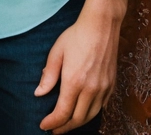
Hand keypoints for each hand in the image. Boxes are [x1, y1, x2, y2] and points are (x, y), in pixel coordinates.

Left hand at [36, 5, 120, 132]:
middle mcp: (91, 89)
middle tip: (53, 130)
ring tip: (66, 124)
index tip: (43, 126)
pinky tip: (82, 112)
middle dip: (64, 127)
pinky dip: (91, 113)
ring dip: (78, 123)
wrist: (101, 26)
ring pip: (91, 115)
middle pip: (78, 119)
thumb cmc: (76, 36)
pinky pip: (101, 107)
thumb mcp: (56, 52)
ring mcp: (104, 89)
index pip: (63, 112)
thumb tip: (39, 93)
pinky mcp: (111, 86)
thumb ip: (48, 75)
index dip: (52, 122)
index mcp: (74, 81)